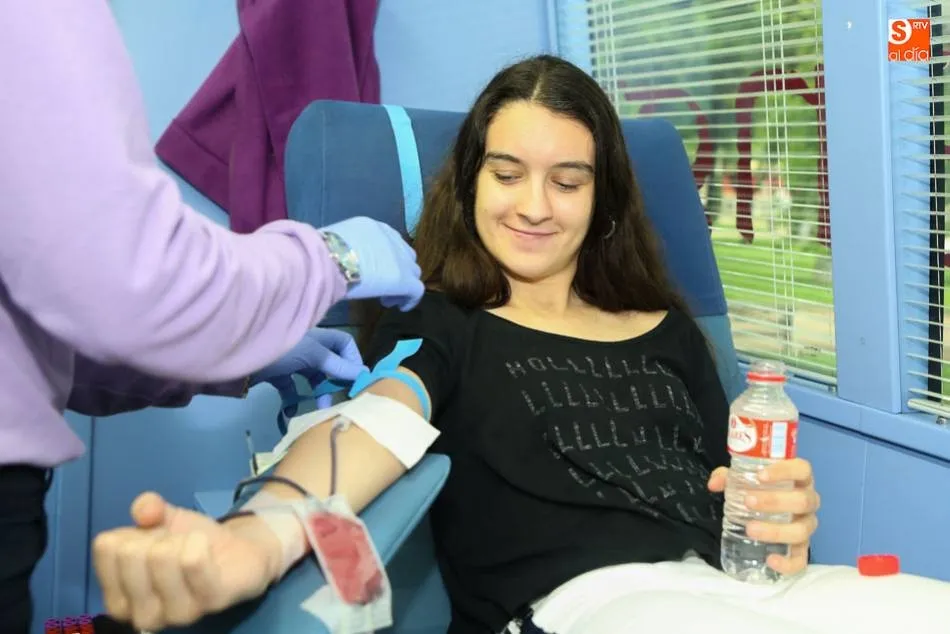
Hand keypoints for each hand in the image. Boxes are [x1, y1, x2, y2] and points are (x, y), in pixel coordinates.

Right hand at [92, 492, 282, 630]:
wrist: (240, 549)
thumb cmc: (192, 542)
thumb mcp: (162, 519)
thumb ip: (146, 507)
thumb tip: (144, 510)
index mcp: (119, 597)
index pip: (106, 549)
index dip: (130, 533)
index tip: (150, 543)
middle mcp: (142, 614)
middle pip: (130, 553)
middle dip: (155, 536)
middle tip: (175, 545)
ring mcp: (178, 613)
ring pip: (161, 557)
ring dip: (179, 540)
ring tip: (192, 547)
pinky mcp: (212, 601)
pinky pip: (193, 562)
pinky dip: (198, 542)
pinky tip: (205, 546)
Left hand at [251, 328, 365, 416]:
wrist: (239, 357)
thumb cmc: (282, 350)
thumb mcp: (314, 357)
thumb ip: (338, 366)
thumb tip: (364, 374)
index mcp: (319, 337)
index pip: (344, 343)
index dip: (352, 360)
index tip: (355, 380)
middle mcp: (307, 347)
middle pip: (330, 363)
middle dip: (335, 382)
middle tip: (340, 399)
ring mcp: (291, 360)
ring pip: (311, 378)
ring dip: (317, 393)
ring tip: (320, 410)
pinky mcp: (276, 374)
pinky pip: (290, 388)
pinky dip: (293, 400)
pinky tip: (292, 411)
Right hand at [323, 216, 423, 310]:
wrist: (326, 261)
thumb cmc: (320, 252)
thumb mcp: (336, 242)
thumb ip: (346, 248)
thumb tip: (340, 258)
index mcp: (372, 227)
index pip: (387, 242)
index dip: (384, 258)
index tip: (373, 271)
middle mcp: (390, 238)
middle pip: (404, 255)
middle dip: (397, 270)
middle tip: (382, 285)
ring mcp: (400, 258)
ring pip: (412, 272)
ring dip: (402, 285)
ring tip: (386, 298)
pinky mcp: (404, 279)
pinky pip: (416, 290)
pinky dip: (410, 300)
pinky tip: (399, 307)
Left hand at [707, 458, 819, 575]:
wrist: (770, 509)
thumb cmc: (760, 489)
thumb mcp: (744, 478)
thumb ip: (728, 477)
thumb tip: (714, 484)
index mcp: (800, 479)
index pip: (802, 469)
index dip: (784, 471)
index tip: (760, 476)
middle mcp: (809, 501)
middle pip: (802, 501)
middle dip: (774, 502)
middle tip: (747, 502)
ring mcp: (807, 525)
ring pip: (801, 530)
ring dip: (776, 530)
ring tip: (750, 529)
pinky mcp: (802, 548)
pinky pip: (801, 559)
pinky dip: (788, 563)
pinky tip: (770, 560)